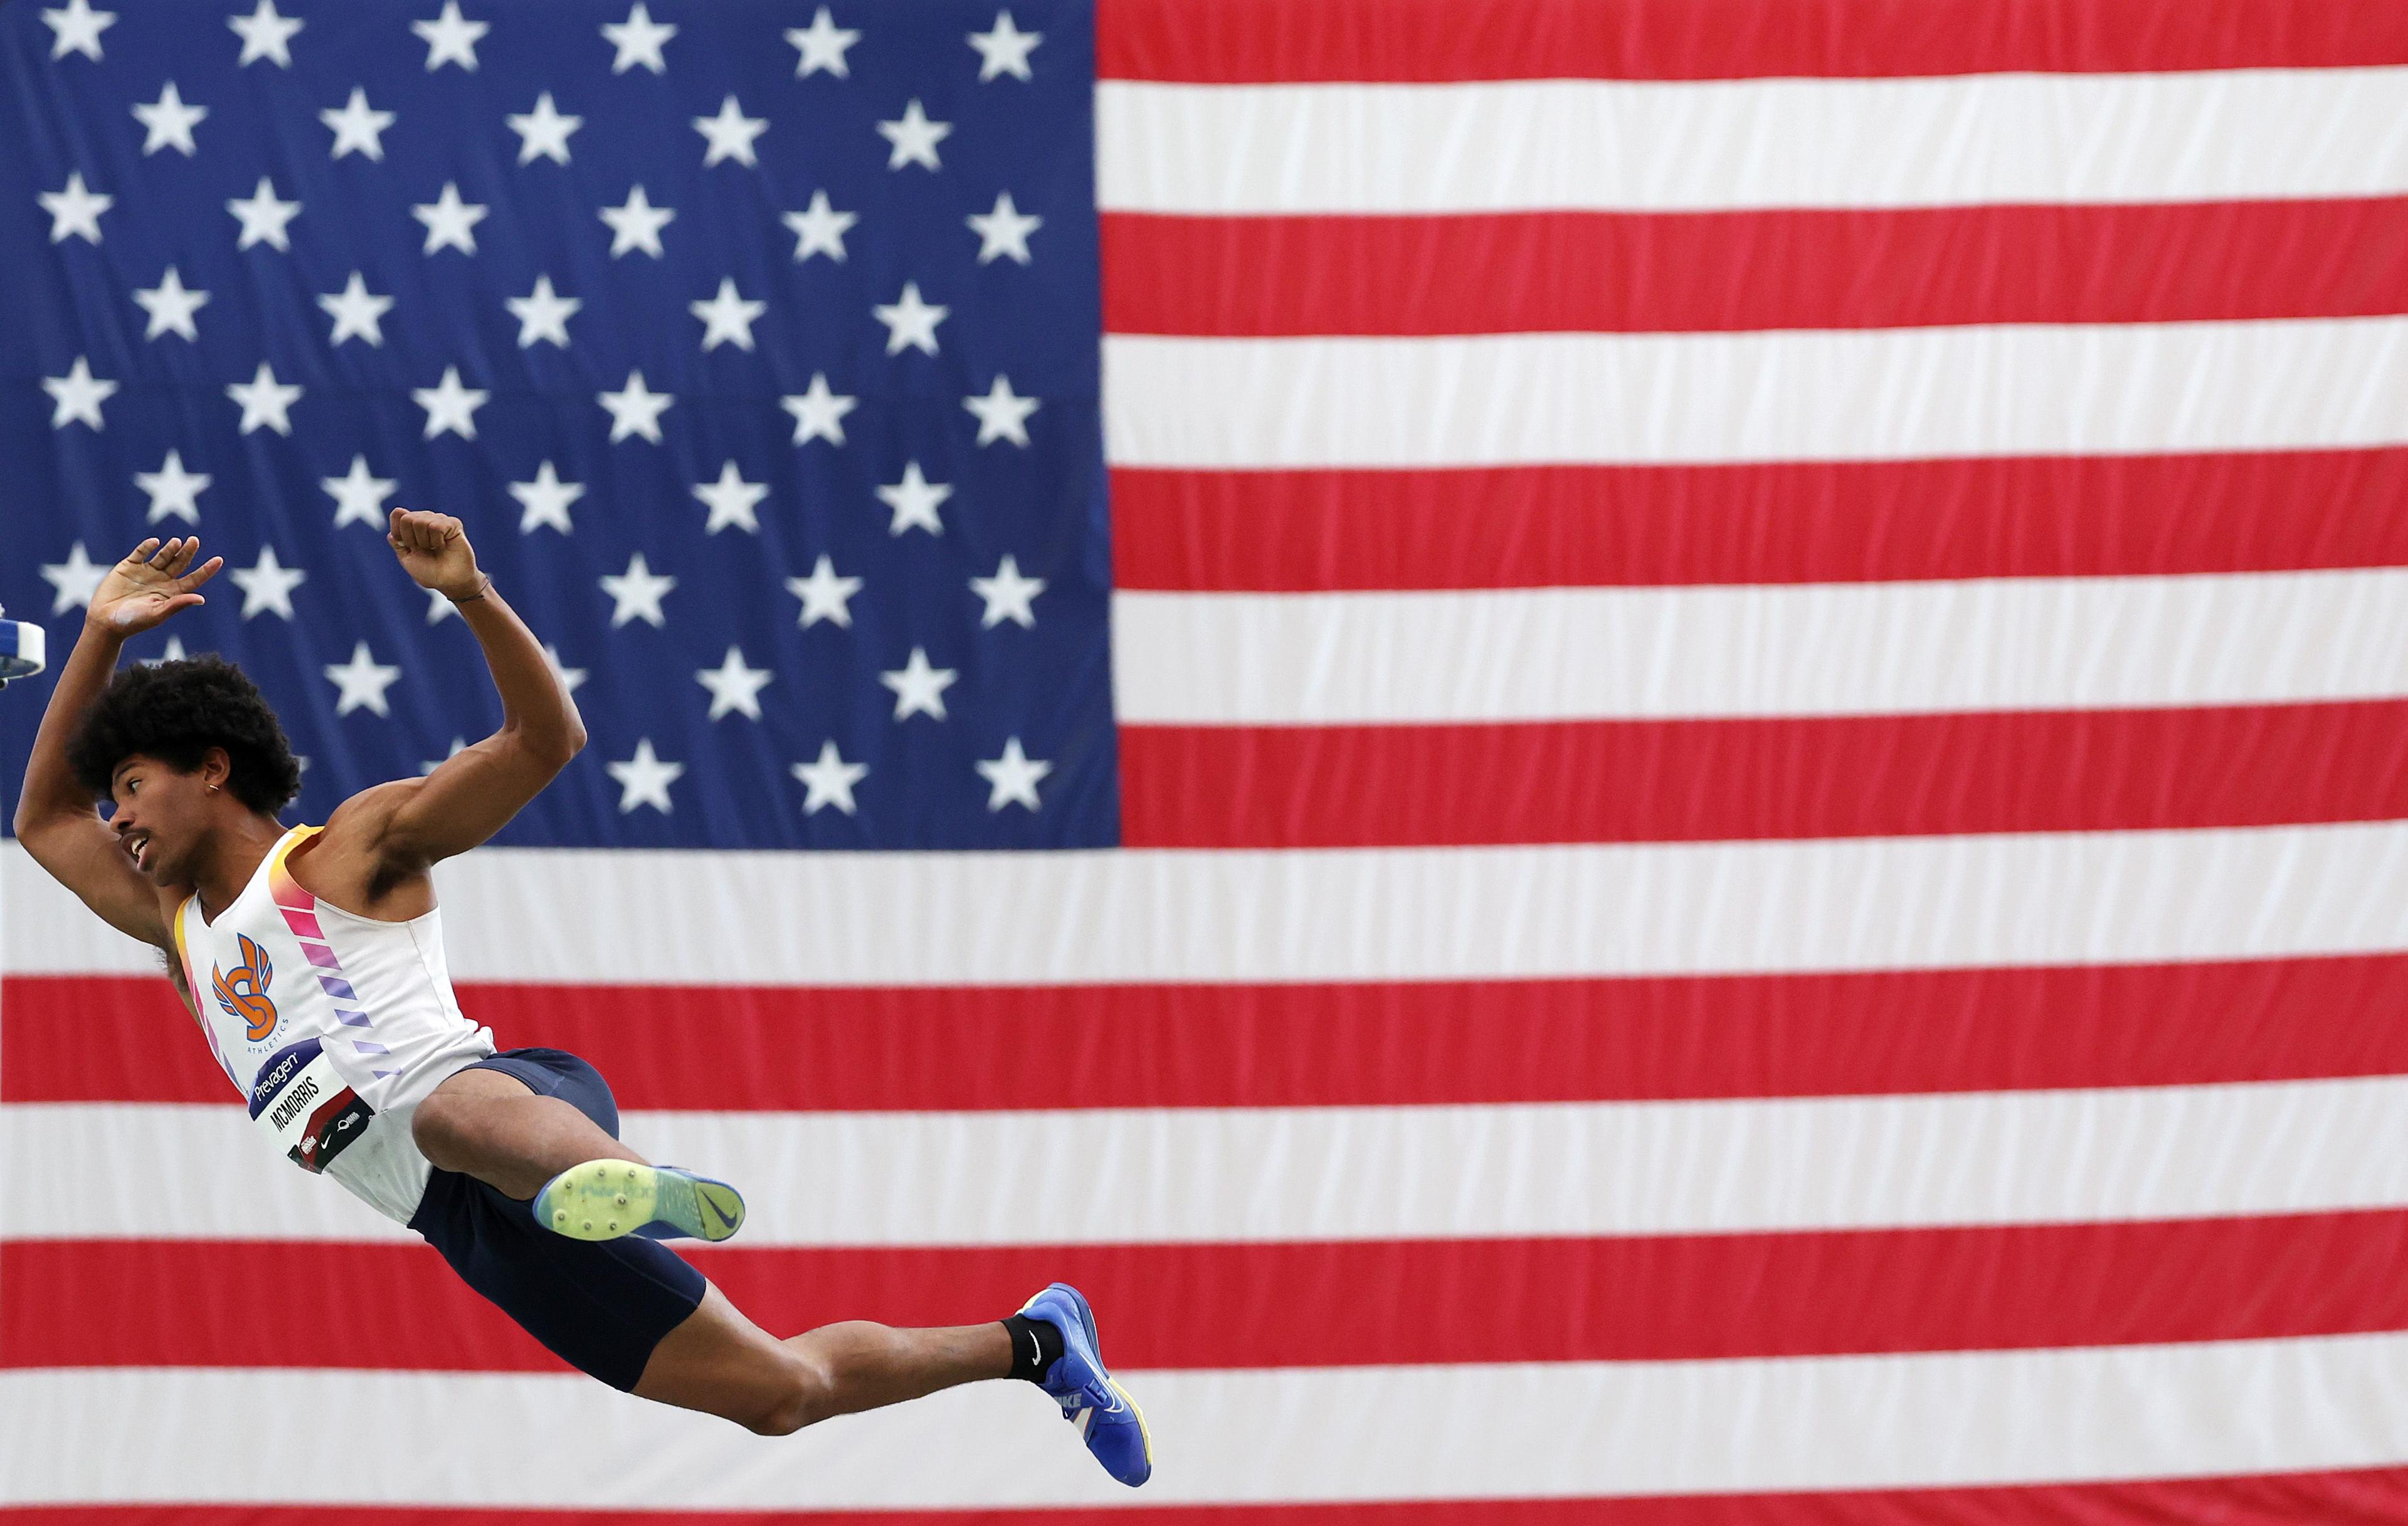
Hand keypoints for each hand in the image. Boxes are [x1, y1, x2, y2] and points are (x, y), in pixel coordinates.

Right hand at [87, 537, 221, 636]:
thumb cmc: (133, 622)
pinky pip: (140, 553)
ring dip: (170, 549)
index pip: (193, 579)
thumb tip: (202, 599)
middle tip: (194, 540)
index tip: (219, 560)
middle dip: (187, 552)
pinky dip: (147, 547)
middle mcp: (161, 581)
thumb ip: (177, 604)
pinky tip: (155, 542)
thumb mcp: (157, 613)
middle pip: (179, 563)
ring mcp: (145, 572)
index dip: (206, 570)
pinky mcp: (128, 567)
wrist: (105, 621)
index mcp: (172, 593)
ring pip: (162, 556)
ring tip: (176, 542)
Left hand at [387, 508, 481, 600]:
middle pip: (407, 518)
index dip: (398, 530)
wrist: (449, 582)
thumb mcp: (407, 558)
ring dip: (425, 541)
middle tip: (424, 549)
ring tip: (435, 548)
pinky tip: (444, 545)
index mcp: (412, 525)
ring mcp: (440, 520)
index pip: (398, 513)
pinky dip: (437, 540)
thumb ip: (397, 541)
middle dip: (411, 539)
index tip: (407, 546)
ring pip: (421, 521)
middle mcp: (426, 519)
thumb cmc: (429, 572)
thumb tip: (395, 523)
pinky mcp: (453, 523)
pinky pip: (437, 526)